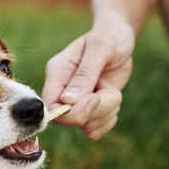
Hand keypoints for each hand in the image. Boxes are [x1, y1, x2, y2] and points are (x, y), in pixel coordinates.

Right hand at [42, 13, 134, 139]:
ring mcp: (74, 104)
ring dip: (106, 112)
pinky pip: (95, 130)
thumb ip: (84, 74)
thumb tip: (68, 101)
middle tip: (107, 90)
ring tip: (110, 88)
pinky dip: (109, 120)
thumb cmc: (109, 37)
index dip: (70, 112)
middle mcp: (61, 91)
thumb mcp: (100, 47)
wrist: (119, 39)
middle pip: (66, 120)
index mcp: (56, 73)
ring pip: (85, 127)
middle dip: (94, 111)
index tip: (94, 98)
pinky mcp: (88, 111)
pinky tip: (112, 99)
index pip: (49, 106)